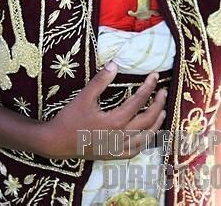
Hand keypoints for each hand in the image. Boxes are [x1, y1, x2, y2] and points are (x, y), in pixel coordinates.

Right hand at [42, 62, 166, 159]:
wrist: (57, 143)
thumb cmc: (70, 118)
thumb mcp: (84, 97)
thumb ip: (100, 81)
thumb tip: (115, 64)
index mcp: (114, 121)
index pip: (138, 101)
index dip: (149, 87)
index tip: (155, 75)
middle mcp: (120, 136)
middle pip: (147, 120)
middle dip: (158, 104)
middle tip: (163, 91)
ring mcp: (118, 148)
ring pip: (146, 137)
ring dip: (157, 124)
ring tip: (163, 111)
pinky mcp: (114, 156)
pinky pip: (136, 150)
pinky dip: (146, 142)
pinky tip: (149, 134)